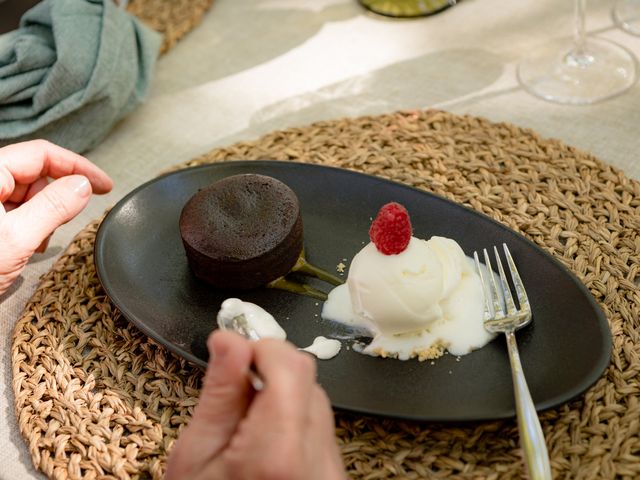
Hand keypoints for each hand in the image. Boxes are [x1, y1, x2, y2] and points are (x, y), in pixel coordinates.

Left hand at [0, 140, 112, 293]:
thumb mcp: (16, 238)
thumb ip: (53, 207)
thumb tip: (82, 185)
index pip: (42, 154)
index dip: (78, 167)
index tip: (104, 185)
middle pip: (34, 174)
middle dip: (57, 196)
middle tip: (66, 223)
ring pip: (25, 194)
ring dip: (43, 215)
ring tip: (37, 243)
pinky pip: (13, 211)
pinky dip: (29, 226)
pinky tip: (26, 246)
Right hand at [166, 331, 345, 479]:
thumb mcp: (196, 454)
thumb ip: (220, 392)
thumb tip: (230, 339)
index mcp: (277, 454)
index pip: (291, 367)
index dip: (262, 349)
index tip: (236, 354)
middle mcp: (317, 462)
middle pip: (307, 380)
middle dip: (271, 371)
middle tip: (235, 392)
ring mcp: (332, 472)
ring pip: (316, 400)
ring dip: (284, 395)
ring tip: (248, 424)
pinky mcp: (336, 476)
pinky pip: (321, 428)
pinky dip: (295, 421)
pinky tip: (267, 442)